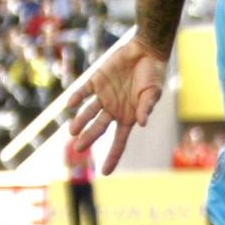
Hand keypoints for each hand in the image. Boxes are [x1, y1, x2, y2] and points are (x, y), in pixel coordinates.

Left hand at [67, 33, 168, 174]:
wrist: (146, 51)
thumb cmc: (153, 74)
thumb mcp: (153, 92)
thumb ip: (146, 107)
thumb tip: (141, 123)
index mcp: (128, 117)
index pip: (119, 141)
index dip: (112, 156)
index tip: (104, 172)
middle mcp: (114, 109)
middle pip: (99, 128)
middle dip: (89, 138)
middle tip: (78, 148)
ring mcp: (104, 96)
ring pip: (89, 112)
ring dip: (80, 121)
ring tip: (72, 130)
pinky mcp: (96, 80)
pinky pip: (84, 91)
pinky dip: (77, 97)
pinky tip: (70, 105)